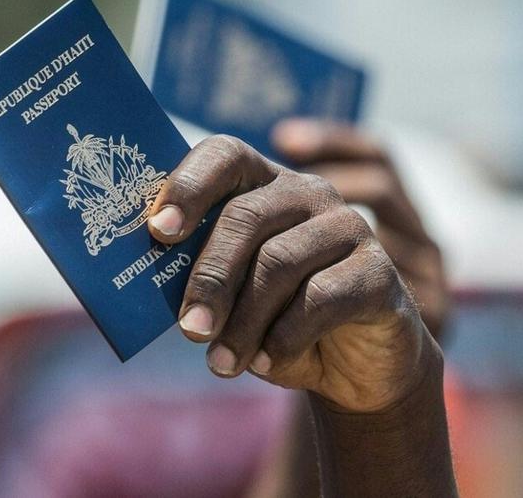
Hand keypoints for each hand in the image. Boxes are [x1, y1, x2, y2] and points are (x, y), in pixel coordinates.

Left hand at [147, 135, 439, 413]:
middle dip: (210, 277)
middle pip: (246, 216)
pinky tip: (267, 362)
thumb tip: (143, 278)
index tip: (158, 231)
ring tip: (221, 363)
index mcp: (264, 185)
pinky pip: (321, 298)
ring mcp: (348, 227)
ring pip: (279, 262)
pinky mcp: (380, 270)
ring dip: (243, 322)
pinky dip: (285, 337)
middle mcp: (308, 193)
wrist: (355, 367)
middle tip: (189, 330)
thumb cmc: (277, 321)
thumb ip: (201, 275)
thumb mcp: (235, 297)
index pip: (225, 155)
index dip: (189, 185)